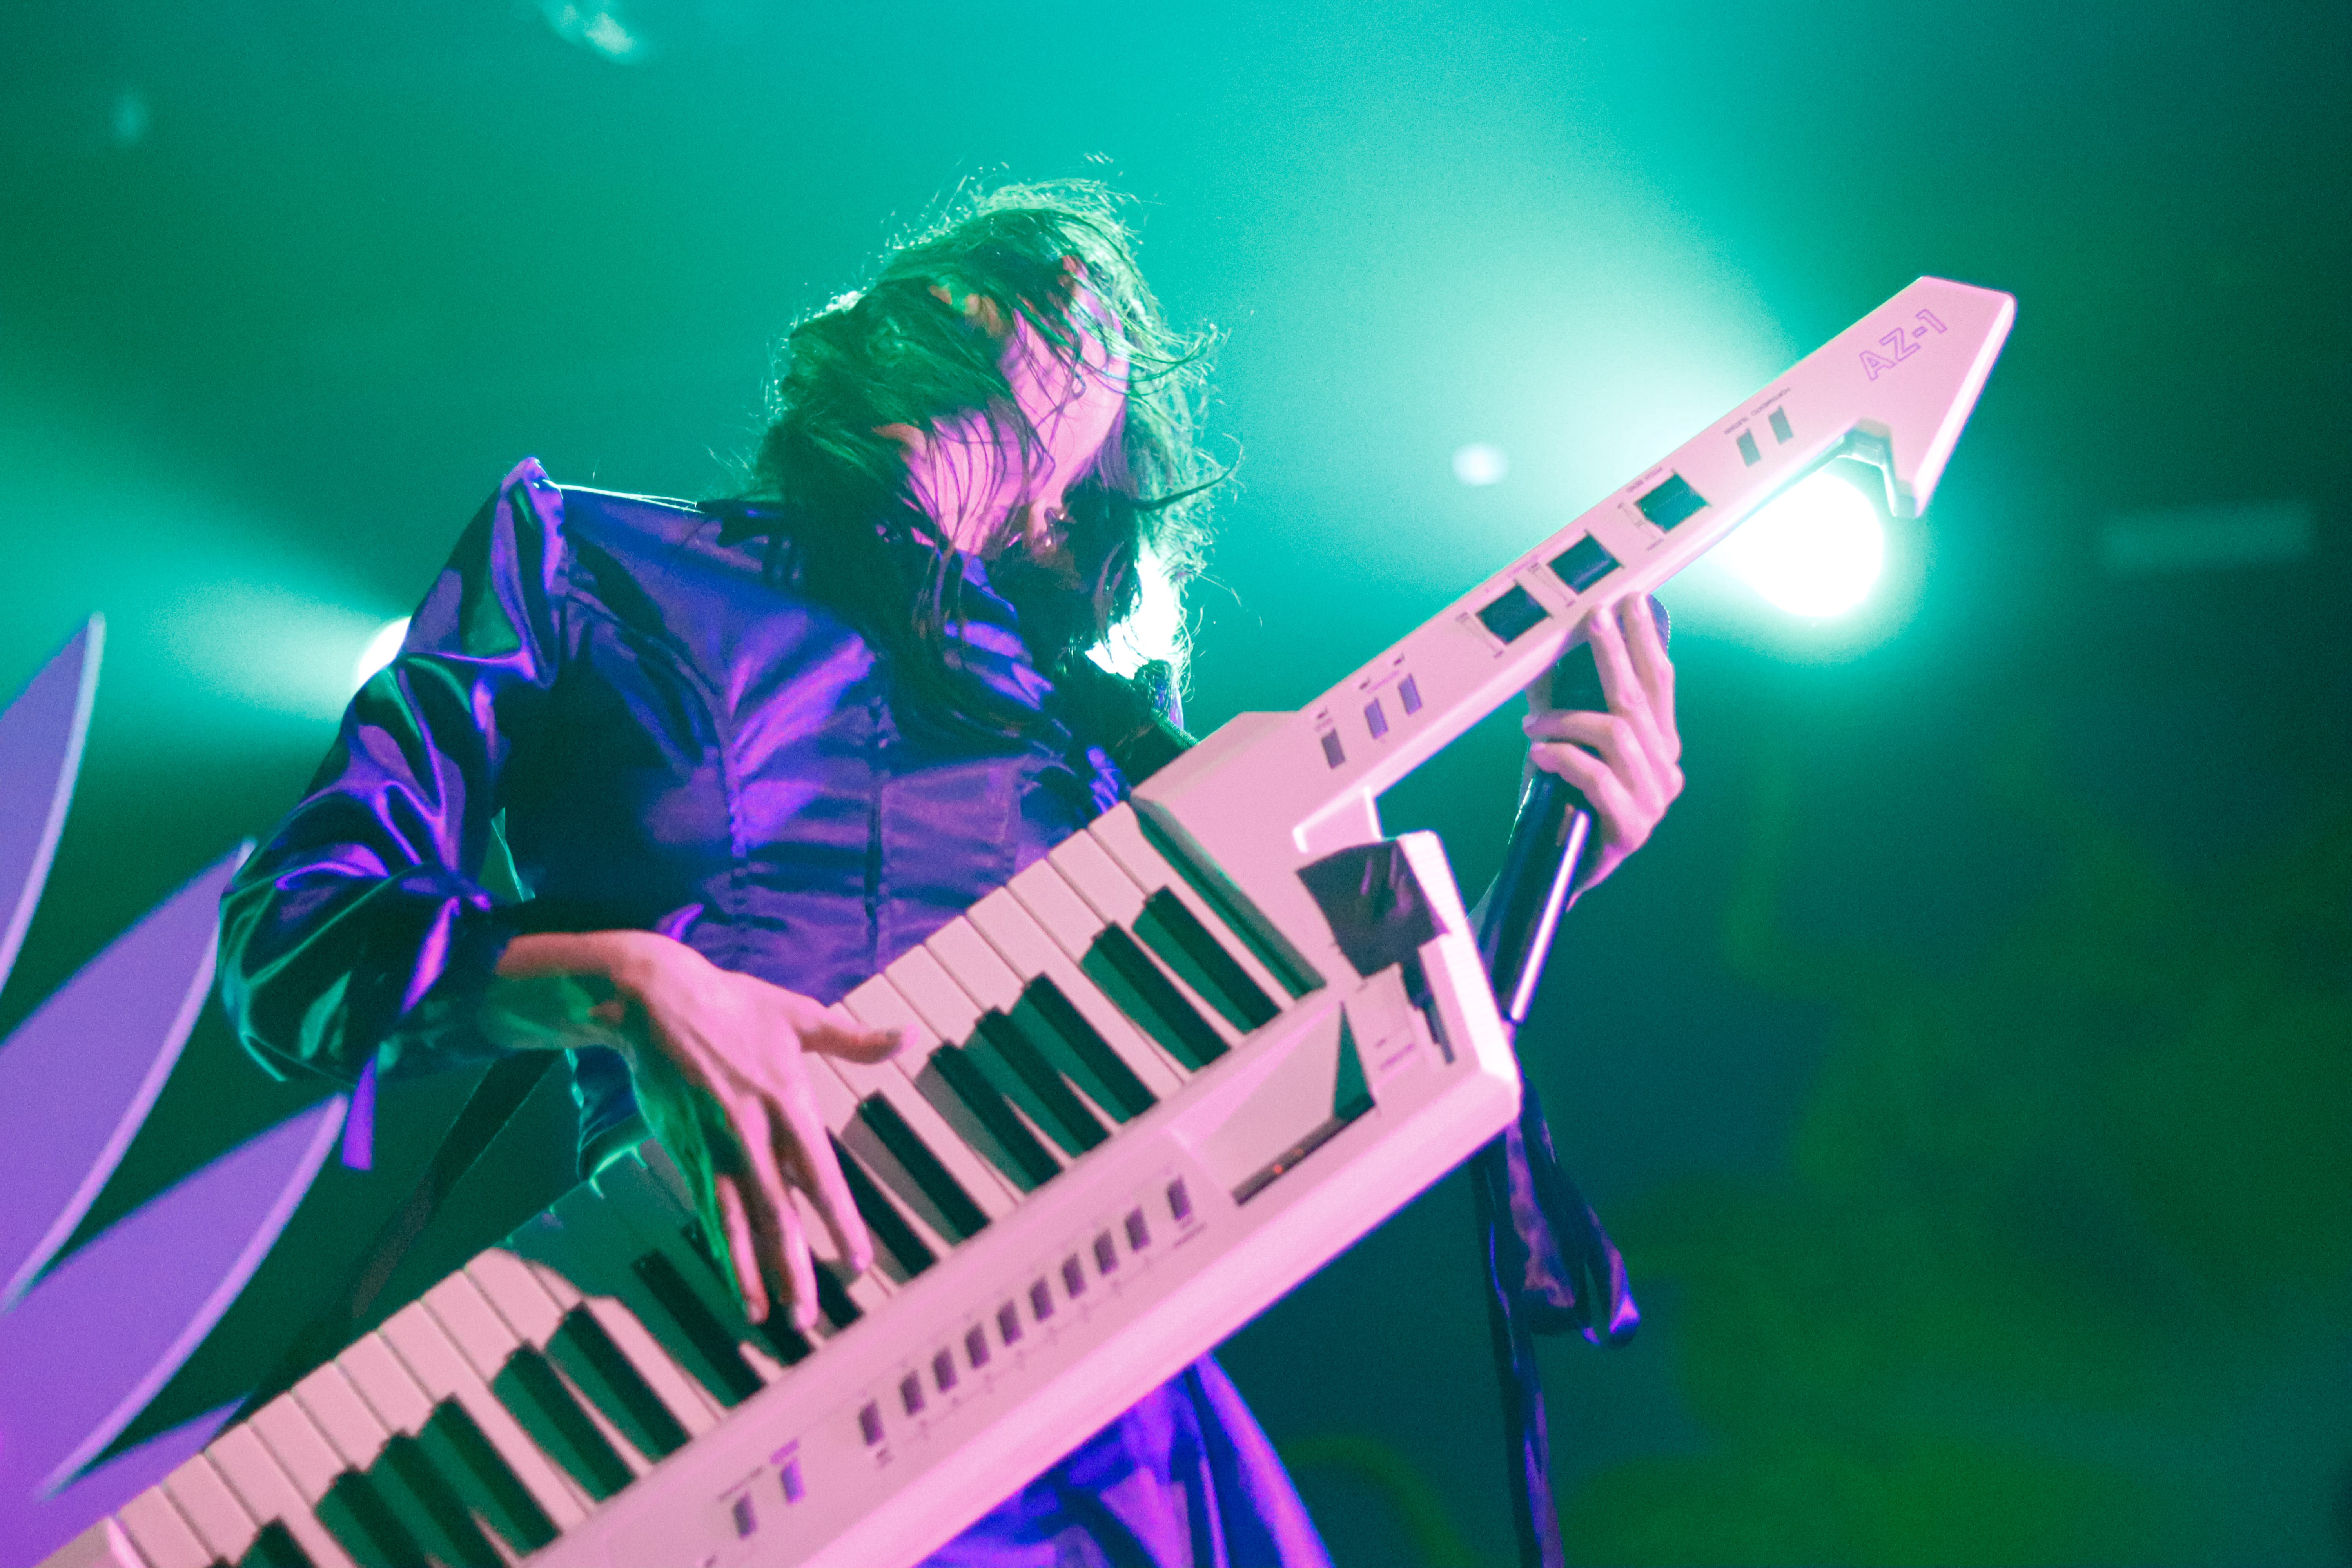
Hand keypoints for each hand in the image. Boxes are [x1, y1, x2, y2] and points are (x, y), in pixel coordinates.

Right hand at [598, 937, 899, 1329]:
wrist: (654, 1000)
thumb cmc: (734, 1005)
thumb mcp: (799, 1015)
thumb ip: (854, 1039)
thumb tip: (908, 1036)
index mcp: (787, 1104)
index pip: (819, 1175)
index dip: (838, 1220)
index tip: (858, 1260)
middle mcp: (750, 1135)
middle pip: (777, 1213)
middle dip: (794, 1267)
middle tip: (810, 1315)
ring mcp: (715, 1149)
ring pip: (738, 1223)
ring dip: (755, 1272)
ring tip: (773, 1317)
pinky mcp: (687, 1153)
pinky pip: (708, 1213)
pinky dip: (723, 1252)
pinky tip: (736, 1285)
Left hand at [1521, 594, 1683, 895]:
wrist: (1554, 873)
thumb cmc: (1562, 806)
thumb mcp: (1564, 745)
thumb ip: (1561, 705)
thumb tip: (1542, 657)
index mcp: (1659, 747)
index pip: (1661, 684)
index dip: (1646, 641)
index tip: (1630, 603)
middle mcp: (1666, 771)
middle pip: (1641, 699)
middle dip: (1615, 653)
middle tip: (1593, 619)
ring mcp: (1654, 801)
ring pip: (1617, 735)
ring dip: (1567, 721)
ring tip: (1532, 725)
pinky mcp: (1632, 829)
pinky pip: (1597, 777)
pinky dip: (1563, 759)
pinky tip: (1538, 754)